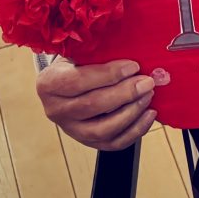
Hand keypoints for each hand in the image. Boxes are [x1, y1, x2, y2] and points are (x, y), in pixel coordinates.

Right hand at [37, 58, 155, 151]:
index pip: (78, 81)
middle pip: (92, 106)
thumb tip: (132, 55)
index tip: (133, 66)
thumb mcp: (80, 54)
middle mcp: (55, 110)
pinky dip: (134, 131)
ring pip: (102, 129)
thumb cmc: (78, 64)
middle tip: (147, 82)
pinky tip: (149, 114)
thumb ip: (99, 54)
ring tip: (148, 96)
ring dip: (130, 113)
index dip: (108, 75)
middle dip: (125, 94)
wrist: (67, 85)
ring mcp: (71, 129)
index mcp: (49, 84)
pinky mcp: (87, 142)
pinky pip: (113, 143)